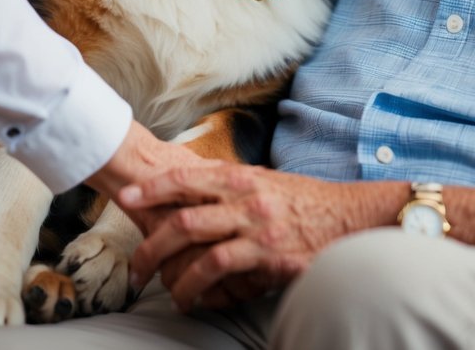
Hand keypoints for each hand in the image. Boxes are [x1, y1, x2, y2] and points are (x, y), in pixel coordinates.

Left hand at [118, 160, 358, 312]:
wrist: (348, 217)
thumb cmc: (305, 202)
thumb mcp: (267, 183)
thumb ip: (233, 186)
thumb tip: (198, 188)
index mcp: (241, 176)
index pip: (186, 176)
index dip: (152, 187)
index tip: (127, 197)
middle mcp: (243, 196)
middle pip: (182, 213)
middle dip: (150, 239)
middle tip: (134, 262)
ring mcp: (254, 224)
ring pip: (194, 241)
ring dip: (168, 268)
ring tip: (158, 288)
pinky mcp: (265, 252)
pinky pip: (219, 267)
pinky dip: (198, 284)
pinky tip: (190, 298)